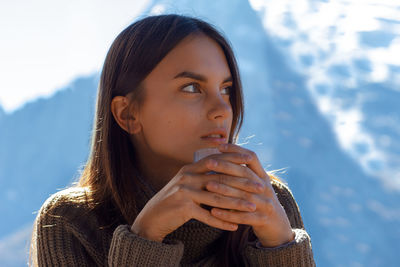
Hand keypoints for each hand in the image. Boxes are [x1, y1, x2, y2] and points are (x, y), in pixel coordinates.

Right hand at [130, 152, 260, 241]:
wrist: (152, 217)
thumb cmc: (174, 200)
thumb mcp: (187, 183)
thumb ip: (203, 174)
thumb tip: (224, 167)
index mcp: (190, 168)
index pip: (216, 160)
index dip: (234, 160)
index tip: (251, 162)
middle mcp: (187, 176)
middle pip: (221, 178)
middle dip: (242, 183)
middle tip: (260, 188)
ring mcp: (184, 191)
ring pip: (217, 198)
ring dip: (237, 204)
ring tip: (252, 208)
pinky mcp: (183, 208)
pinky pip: (207, 215)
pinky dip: (222, 221)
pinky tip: (235, 226)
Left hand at [205, 143, 294, 246]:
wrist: (278, 227)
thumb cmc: (259, 202)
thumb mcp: (255, 185)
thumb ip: (243, 174)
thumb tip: (221, 156)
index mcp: (263, 177)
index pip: (251, 158)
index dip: (237, 150)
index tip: (220, 146)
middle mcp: (265, 188)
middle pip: (245, 174)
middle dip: (226, 167)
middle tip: (209, 163)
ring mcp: (266, 204)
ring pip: (243, 195)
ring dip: (224, 190)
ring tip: (208, 186)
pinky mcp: (263, 220)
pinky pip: (243, 216)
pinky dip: (227, 214)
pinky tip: (213, 211)